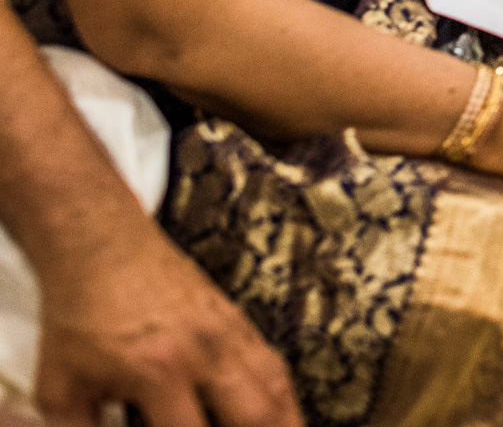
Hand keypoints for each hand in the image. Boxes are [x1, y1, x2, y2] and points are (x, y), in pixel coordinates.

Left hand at [35, 222, 298, 426]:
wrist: (101, 246)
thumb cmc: (79, 315)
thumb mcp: (61, 389)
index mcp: (158, 372)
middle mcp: (205, 352)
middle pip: (259, 415)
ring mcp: (230, 333)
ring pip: (278, 389)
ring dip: (288, 423)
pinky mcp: (238, 320)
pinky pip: (275, 365)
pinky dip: (284, 397)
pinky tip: (283, 416)